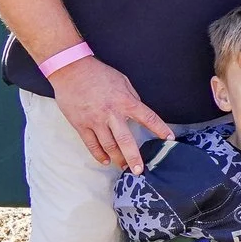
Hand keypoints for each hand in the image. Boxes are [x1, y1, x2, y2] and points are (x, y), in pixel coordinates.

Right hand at [47, 55, 171, 169]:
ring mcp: (94, 121)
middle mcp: (111, 114)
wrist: (71, 70)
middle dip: (133, 157)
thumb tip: (139, 112)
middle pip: (125, 140)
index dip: (160, 128)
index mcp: (125, 102)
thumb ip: (132, 99)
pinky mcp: (80, 124)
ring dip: (116, 159)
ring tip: (124, 167)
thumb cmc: (99, 74)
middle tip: (139, 170)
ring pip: (108, 146)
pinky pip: (90, 144)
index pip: (148, 118)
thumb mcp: (123, 82)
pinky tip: (105, 160)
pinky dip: (98, 154)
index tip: (169, 138)